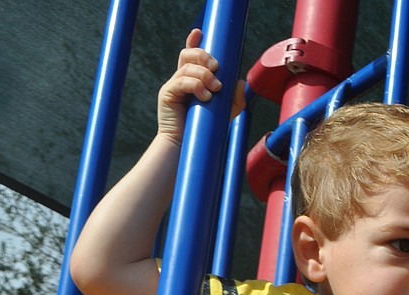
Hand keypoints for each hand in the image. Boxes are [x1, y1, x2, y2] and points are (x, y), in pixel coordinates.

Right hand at [157, 28, 244, 143]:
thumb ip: (235, 100)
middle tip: (216, 68)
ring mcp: (172, 85)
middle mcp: (181, 79)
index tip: (200, 33)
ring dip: (204, 75)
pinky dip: (195, 86)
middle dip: (204, 57)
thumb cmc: (205, 131)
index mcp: (192, 79)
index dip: (194, 42)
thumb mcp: (224, 113)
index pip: (190, 55)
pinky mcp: (167, 94)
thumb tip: (241, 82)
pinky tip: (205, 97)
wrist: (186, 148)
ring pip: (187, 67)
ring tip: (215, 90)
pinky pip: (181, 81)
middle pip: (188, 55)